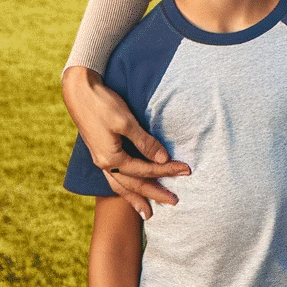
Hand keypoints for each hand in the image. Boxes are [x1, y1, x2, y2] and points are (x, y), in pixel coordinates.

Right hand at [62, 66, 189, 218]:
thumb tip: (163, 158)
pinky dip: (124, 187)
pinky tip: (129, 190)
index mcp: (111, 158)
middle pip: (133, 184)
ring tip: (147, 212)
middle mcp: (104, 164)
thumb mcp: (126, 122)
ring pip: (121, 185)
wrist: (80, 93)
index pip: (146, 169)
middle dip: (154, 194)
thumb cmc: (104, 105)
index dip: (167, 170)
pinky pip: (114, 177)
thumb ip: (144, 142)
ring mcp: (100, 160)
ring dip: (136, 198)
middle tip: (174, 202)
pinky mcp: (100, 153)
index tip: (187, 171)